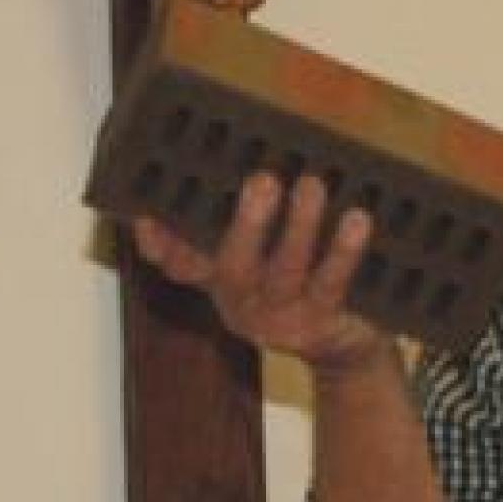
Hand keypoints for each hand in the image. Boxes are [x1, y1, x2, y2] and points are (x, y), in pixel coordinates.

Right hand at [132, 172, 391, 376]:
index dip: (160, 244)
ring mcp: (282, 319)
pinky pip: (331, 285)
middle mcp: (244, 304)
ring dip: (299, 227)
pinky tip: (357, 218)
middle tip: (263, 179)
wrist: (346, 349)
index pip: (182, 264)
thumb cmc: (303, 285)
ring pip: (285, 272)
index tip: (145, 215)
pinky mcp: (322, 325)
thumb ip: (248, 225)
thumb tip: (249, 152)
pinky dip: (344, 251)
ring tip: (312, 185)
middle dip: (247, 223)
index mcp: (223, 282)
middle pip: (234, 266)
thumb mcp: (266, 260)